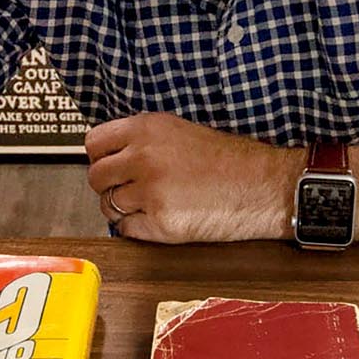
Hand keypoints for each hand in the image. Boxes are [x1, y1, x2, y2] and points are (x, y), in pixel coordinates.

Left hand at [84, 114, 297, 243]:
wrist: (264, 186)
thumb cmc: (232, 161)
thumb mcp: (182, 131)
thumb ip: (144, 140)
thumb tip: (113, 156)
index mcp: (148, 129)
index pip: (95, 144)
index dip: (101, 157)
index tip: (111, 166)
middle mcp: (144, 157)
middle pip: (96, 177)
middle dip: (109, 186)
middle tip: (129, 190)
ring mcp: (151, 192)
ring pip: (108, 205)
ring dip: (123, 208)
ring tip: (149, 205)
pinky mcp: (161, 223)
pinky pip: (126, 230)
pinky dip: (137, 228)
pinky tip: (158, 220)